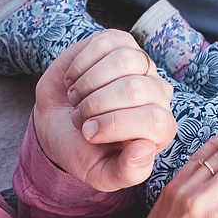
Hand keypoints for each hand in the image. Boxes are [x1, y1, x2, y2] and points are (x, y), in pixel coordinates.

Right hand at [31, 28, 178, 192]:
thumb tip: (145, 148)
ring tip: (77, 98)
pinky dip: (82, 63)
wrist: (56, 124)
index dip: (115, 125)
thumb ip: (127, 172)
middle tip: (79, 118)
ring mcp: (140, 65)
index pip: (155, 120)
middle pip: (135, 88)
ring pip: (125, 60)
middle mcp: (157, 94)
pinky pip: (105, 43)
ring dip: (89, 82)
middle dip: (96, 105)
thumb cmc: (82, 150)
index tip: (88, 133)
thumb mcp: (101, 174)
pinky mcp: (119, 43)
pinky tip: (74, 79)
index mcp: (160, 129)